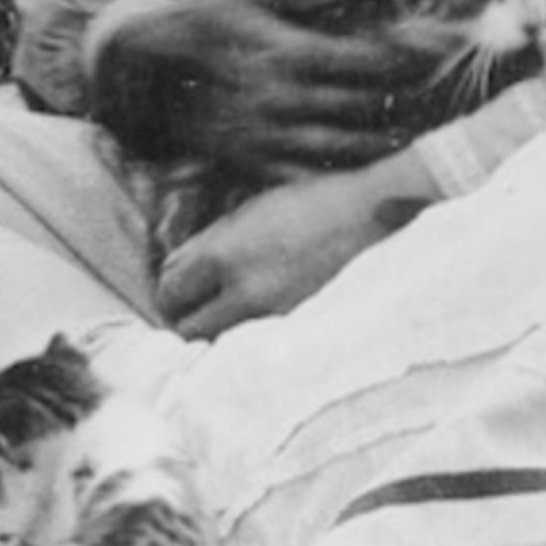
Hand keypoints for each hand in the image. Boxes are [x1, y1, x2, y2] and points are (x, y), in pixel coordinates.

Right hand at [88, 0, 442, 182]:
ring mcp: (267, 137)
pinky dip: (342, 178)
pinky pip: (305, 179)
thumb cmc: (201, 21)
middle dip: (413, 104)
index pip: (369, 62)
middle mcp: (283, 100)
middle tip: (452, 101)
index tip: (447, 55)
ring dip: (388, 148)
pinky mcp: (251, 163)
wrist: (138, 71)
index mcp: (288, 54)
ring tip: (427, 141)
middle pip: (366, 108)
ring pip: (343, 150)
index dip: (413, 60)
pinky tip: (372, 174)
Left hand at [157, 148, 438, 336]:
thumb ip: (213, 241)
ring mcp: (273, 317)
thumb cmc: (317, 202)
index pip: (169, 288)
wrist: (377, 217)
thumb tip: (182, 267)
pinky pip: (256, 343)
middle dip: (186, 317)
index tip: (176, 287)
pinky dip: (250, 336)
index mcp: (226, 253)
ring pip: (220, 343)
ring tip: (227, 315)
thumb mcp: (255, 209)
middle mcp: (244, 292)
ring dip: (217, 331)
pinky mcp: (297, 331)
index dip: (168, 287)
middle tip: (193, 308)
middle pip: (187, 328)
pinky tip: (260, 320)